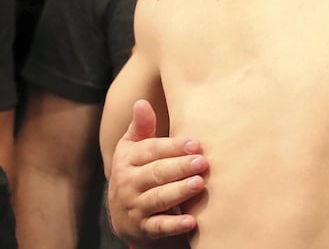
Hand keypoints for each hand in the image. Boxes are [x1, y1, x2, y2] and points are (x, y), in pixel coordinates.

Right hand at [107, 100, 207, 242]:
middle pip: (156, 173)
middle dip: (180, 167)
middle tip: (202, 162)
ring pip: (158, 198)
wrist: (124, 214)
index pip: (151, 151)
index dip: (173, 147)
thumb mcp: (133, 148)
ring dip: (179, 192)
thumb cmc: (137, 170)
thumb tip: (141, 102)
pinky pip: (159, 227)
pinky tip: (191, 221)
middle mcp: (128, 184)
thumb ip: (141, 127)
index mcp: (127, 160)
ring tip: (199, 183)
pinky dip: (174, 225)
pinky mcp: (143, 228)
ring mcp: (135, 207)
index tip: (195, 143)